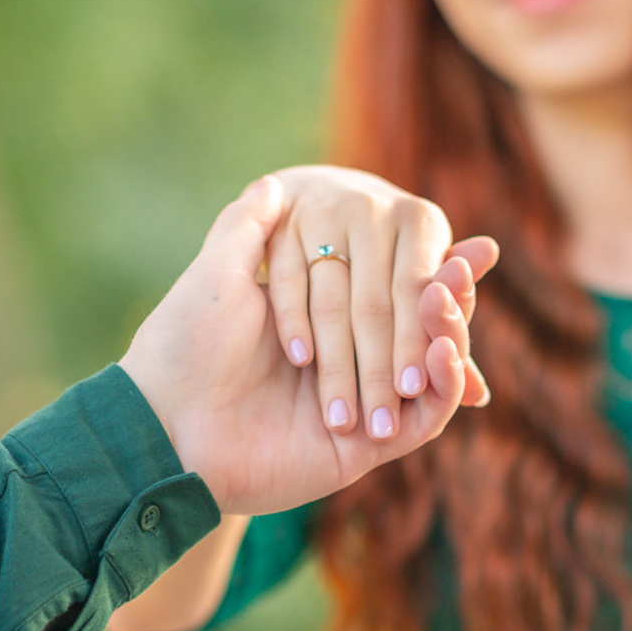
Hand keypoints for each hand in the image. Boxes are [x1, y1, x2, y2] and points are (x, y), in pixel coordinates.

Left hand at [118, 174, 486, 515]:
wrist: (163, 422)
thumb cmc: (186, 345)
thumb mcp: (219, 274)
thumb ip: (251, 227)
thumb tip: (274, 182)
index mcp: (321, 322)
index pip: (392, 290)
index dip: (429, 268)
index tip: (461, 243)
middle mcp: (347, 362)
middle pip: (421, 329)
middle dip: (451, 295)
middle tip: (467, 263)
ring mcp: (362, 406)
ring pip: (432, 370)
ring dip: (453, 331)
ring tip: (451, 295)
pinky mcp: (368, 448)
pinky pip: (426, 419)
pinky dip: (446, 383)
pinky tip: (443, 348)